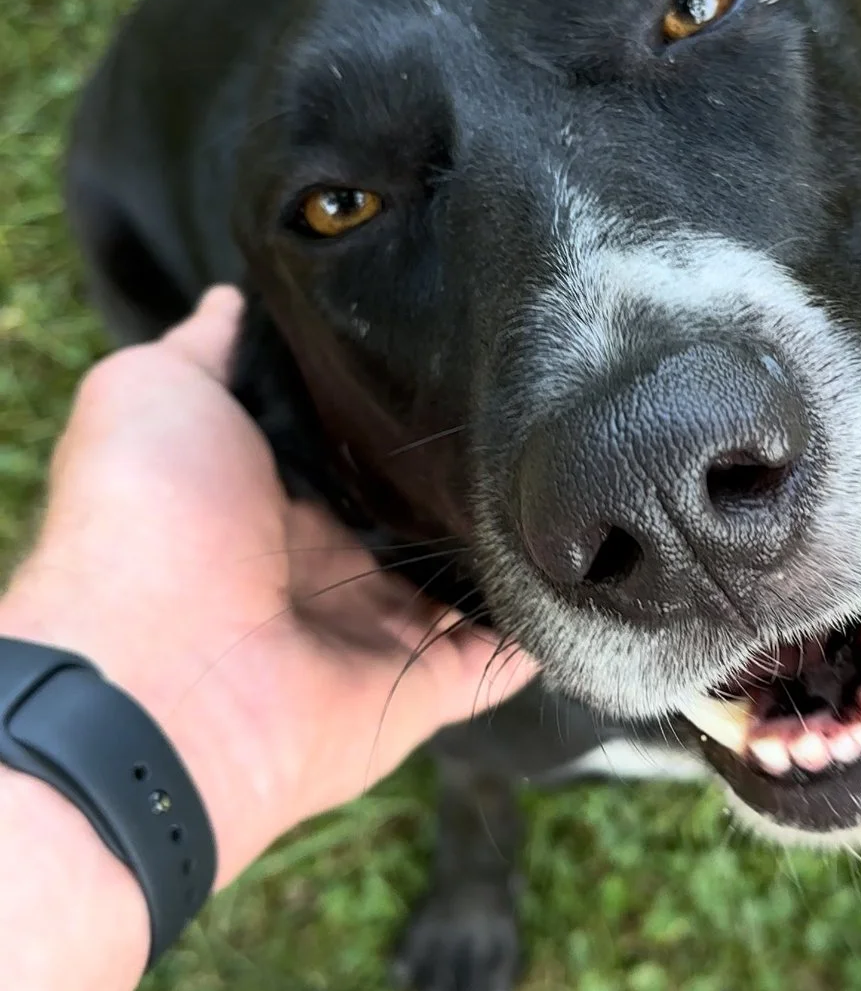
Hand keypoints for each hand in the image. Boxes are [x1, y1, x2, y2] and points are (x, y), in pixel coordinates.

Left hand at [0, 289, 536, 882]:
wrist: (154, 674)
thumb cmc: (140, 521)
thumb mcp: (151, 391)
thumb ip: (206, 347)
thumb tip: (236, 297)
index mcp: (263, 495)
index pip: (346, 441)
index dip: (391, 400)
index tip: (456, 339)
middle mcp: (321, 564)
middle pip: (416, 509)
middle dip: (468, 468)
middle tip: (541, 399)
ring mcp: (370, 633)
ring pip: (467, 582)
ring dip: (515, 541)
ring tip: (581, 474)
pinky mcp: (412, 692)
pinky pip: (496, 661)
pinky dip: (540, 629)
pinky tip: (589, 571)